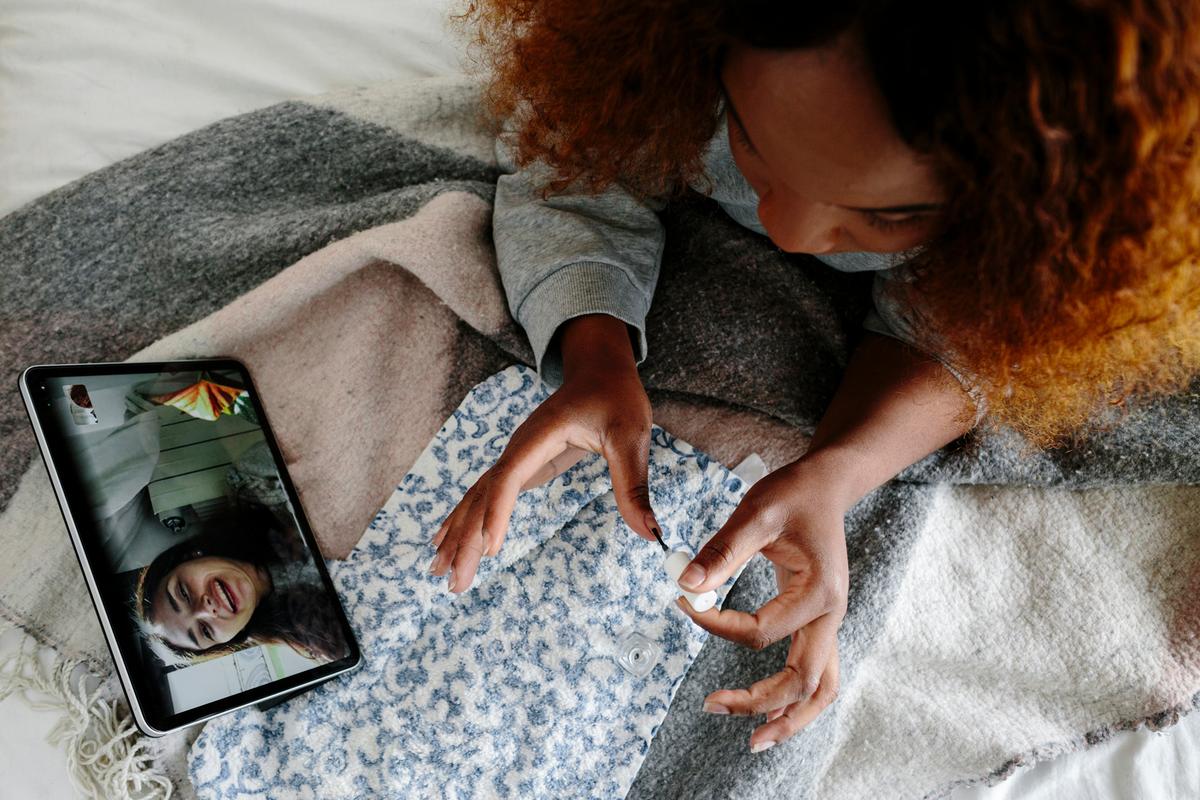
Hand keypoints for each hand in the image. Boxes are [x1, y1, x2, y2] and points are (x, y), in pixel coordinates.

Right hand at [429, 315, 661, 592]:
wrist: (599, 370)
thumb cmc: (617, 398)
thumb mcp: (632, 437)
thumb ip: (634, 486)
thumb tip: (651, 534)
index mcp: (540, 436)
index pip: (510, 477)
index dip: (498, 512)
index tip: (490, 548)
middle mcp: (518, 448)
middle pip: (482, 495)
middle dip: (466, 538)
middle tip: (454, 582)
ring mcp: (515, 457)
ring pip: (477, 498)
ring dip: (458, 535)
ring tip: (439, 573)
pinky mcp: (520, 466)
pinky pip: (485, 495)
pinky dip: (465, 520)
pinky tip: (447, 542)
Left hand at [672, 457, 849, 751]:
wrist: (826, 485)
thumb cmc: (793, 494)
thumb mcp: (756, 512)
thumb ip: (722, 551)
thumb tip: (685, 584)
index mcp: (819, 592)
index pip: (761, 632)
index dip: (717, 627)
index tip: (684, 604)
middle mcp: (830, 615)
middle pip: (803, 681)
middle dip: (759, 702)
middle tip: (712, 706)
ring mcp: (829, 623)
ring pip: (820, 688)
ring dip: (789, 716)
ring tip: (753, 739)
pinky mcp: (819, 622)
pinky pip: (815, 673)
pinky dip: (794, 698)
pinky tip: (767, 711)